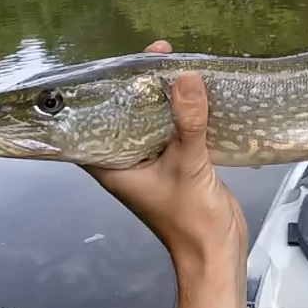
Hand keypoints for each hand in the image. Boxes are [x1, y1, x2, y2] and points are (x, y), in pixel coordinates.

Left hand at [83, 40, 246, 269]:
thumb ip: (188, 123)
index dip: (97, 94)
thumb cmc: (190, 219)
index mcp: (113, 166)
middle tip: (155, 55)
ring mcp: (153, 163)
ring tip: (175, 64)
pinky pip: (174, 131)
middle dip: (137, 87)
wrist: (217, 252)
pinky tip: (196, 92)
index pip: (90, 124)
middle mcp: (128, 162)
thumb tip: (186, 77)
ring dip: (163, 98)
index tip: (113, 65)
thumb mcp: (188, 166)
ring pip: (152, 122)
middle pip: (124, 116)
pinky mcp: (178, 164)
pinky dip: (182, 113)